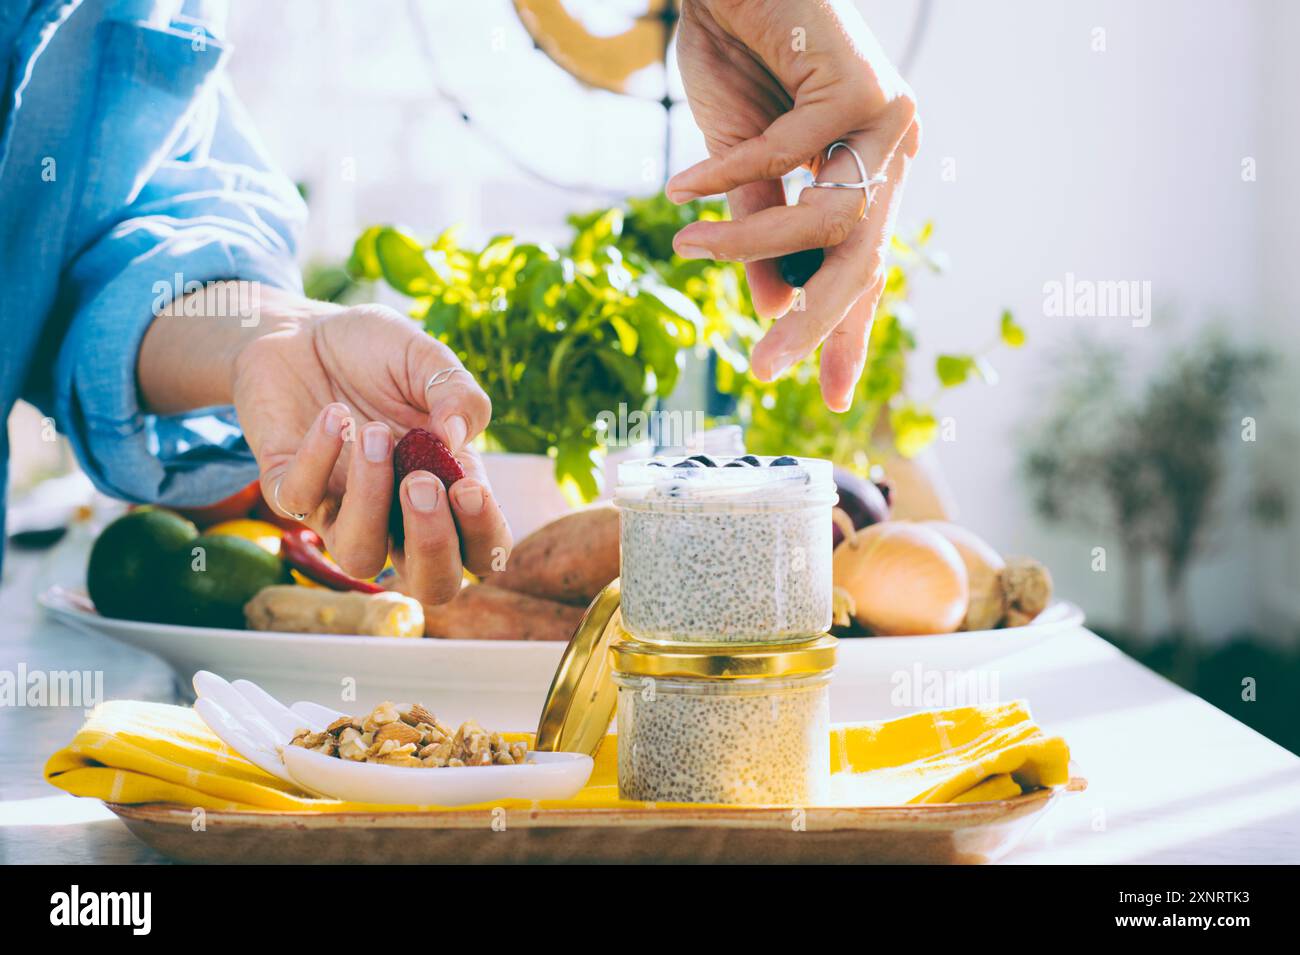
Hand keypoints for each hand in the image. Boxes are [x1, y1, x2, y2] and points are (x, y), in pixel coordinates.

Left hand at [138, 285, 511, 604]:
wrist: (302, 332)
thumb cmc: (377, 353)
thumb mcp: (428, 359)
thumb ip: (458, 393)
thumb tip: (456, 438)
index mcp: (447, 489)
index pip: (482, 550)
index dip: (484, 534)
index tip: (469, 486)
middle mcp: (399, 514)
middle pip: (431, 583)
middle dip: (433, 544)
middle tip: (421, 484)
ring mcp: (342, 508)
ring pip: (360, 556)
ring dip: (371, 500)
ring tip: (374, 432)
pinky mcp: (288, 488)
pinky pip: (300, 499)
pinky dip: (319, 457)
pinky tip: (334, 415)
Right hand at [669, 0, 920, 410]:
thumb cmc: (736, 57)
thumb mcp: (739, 163)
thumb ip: (760, 228)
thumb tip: (773, 305)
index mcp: (867, 170)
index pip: (864, 266)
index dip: (848, 331)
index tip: (832, 397)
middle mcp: (890, 147)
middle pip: (863, 257)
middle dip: (815, 321)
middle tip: (762, 370)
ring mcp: (886, 115)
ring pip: (829, 216)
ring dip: (749, 241)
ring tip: (685, 245)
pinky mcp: (862, 82)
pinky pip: (787, 156)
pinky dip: (726, 175)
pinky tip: (680, 187)